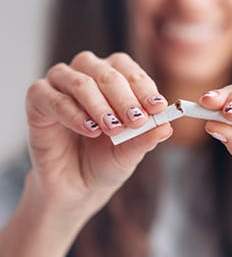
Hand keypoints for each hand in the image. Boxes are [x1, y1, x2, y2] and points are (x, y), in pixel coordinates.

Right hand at [25, 51, 171, 217]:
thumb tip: (167, 127)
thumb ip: (146, 138)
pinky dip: (72, 113)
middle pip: (105, 72)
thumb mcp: (131, 152)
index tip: (158, 107)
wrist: (77, 186)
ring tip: (113, 128)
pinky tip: (89, 130)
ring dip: (99, 104)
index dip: (144, 87)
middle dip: (124, 97)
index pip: (128, 70)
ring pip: (79, 81)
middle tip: (136, 120)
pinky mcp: (38, 101)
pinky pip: (51, 97)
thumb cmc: (106, 161)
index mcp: (113, 80)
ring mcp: (60, 86)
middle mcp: (87, 76)